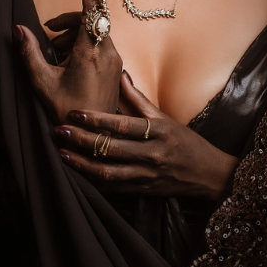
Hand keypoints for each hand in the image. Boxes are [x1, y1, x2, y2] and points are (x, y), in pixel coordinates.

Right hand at [14, 0, 122, 122]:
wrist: (95, 138)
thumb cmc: (67, 110)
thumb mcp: (41, 81)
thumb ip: (29, 52)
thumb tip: (18, 29)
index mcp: (90, 52)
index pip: (90, 8)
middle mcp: (107, 52)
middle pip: (89, 19)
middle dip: (67, 20)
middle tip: (48, 34)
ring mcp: (114, 60)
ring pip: (94, 31)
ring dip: (72, 35)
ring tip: (56, 54)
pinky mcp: (115, 67)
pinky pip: (99, 43)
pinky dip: (81, 45)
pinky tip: (67, 62)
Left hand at [53, 74, 237, 200]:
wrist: (206, 173)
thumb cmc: (184, 141)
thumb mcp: (165, 118)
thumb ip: (139, 99)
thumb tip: (120, 75)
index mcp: (158, 131)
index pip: (121, 124)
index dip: (95, 119)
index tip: (74, 112)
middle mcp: (152, 154)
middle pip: (111, 148)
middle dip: (82, 140)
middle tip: (59, 130)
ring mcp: (147, 175)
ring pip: (109, 172)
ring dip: (82, 163)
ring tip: (62, 153)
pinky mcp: (143, 190)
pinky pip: (113, 188)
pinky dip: (93, 181)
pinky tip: (77, 172)